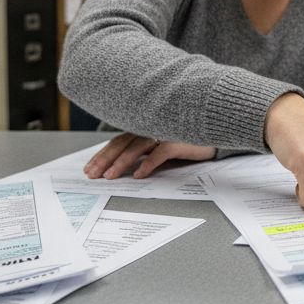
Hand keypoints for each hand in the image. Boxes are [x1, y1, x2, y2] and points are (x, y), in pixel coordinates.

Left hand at [84, 132, 216, 178]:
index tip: (89, 168)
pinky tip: (138, 175)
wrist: (214, 132)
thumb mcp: (159, 147)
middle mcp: (149, 127)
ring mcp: (163, 131)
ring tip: (110, 176)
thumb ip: (143, 152)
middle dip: (105, 160)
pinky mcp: (177, 138)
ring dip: (121, 162)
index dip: (101, 155)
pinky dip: (148, 164)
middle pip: (121, 143)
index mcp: (142, 128)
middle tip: (93, 175)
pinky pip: (159, 153)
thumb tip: (121, 169)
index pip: (117, 142)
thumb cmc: (185, 141)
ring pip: (136, 147)